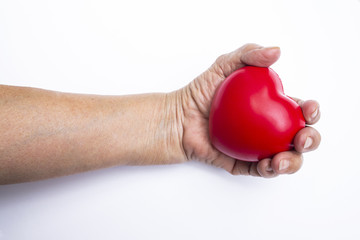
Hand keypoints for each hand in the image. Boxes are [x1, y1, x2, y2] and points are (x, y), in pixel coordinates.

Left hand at [177, 44, 320, 177]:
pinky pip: (259, 170)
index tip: (309, 109)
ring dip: (292, 162)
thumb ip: (249, 54)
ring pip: (284, 159)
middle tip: (303, 138)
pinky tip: (268, 165)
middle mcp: (267, 129)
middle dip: (310, 139)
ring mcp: (256, 147)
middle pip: (298, 137)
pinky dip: (268, 171)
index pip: (298, 110)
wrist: (179, 117)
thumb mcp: (224, 64)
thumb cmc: (201, 92)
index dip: (311, 111)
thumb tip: (277, 52)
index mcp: (270, 107)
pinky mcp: (242, 163)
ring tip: (282, 159)